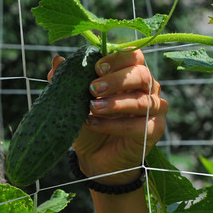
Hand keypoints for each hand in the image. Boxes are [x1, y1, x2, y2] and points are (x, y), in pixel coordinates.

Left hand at [50, 48, 166, 185]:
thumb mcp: (75, 100)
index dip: (117, 58)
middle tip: (92, 88)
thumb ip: (68, 79)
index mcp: (131, 74)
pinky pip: (138, 125)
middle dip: (116, 80)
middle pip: (142, 75)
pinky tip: (94, 124)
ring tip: (92, 107)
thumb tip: (57, 60)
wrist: (94, 156)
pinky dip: (114, 125)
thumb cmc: (90, 121)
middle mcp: (148, 88)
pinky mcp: (154, 130)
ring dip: (114, 104)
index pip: (133, 56)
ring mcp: (155, 109)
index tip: (96, 67)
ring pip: (141, 101)